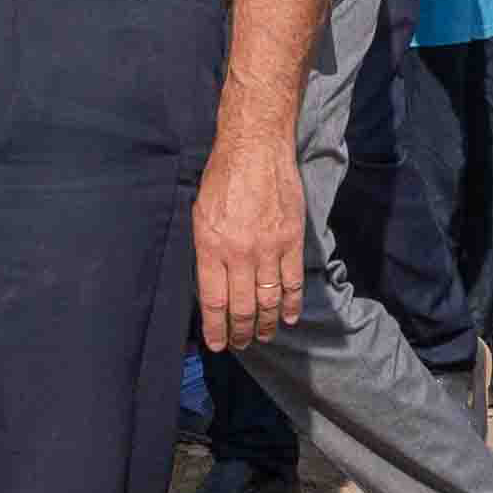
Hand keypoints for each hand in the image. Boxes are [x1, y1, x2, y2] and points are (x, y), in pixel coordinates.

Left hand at [195, 139, 307, 352]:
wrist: (255, 148)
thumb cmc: (223, 176)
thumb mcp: (200, 214)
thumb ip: (207, 250)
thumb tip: (213, 284)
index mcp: (210, 247)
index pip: (213, 301)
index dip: (216, 328)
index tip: (218, 344)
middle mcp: (238, 253)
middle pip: (241, 306)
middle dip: (240, 331)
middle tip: (241, 344)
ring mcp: (268, 248)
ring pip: (267, 299)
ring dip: (265, 324)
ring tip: (262, 336)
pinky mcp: (291, 240)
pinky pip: (292, 282)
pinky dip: (291, 304)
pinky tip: (288, 318)